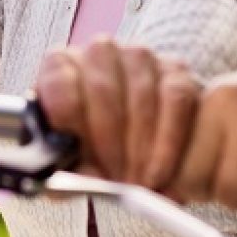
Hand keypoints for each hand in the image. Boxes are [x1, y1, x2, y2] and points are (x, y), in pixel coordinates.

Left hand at [32, 39, 199, 191]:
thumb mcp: (70, 164)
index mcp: (60, 65)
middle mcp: (99, 53)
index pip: (60, 81)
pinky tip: (161, 170)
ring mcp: (140, 57)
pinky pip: (176, 98)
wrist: (128, 147)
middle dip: (110, 141)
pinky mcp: (176, 70)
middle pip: (102, 88)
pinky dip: (169, 141)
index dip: (69, 120)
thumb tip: (77, 183)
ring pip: (141, 93)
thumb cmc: (90, 151)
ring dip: (140, 146)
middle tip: (115, 179)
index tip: (78, 153)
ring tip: (138, 182)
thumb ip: (65, 173)